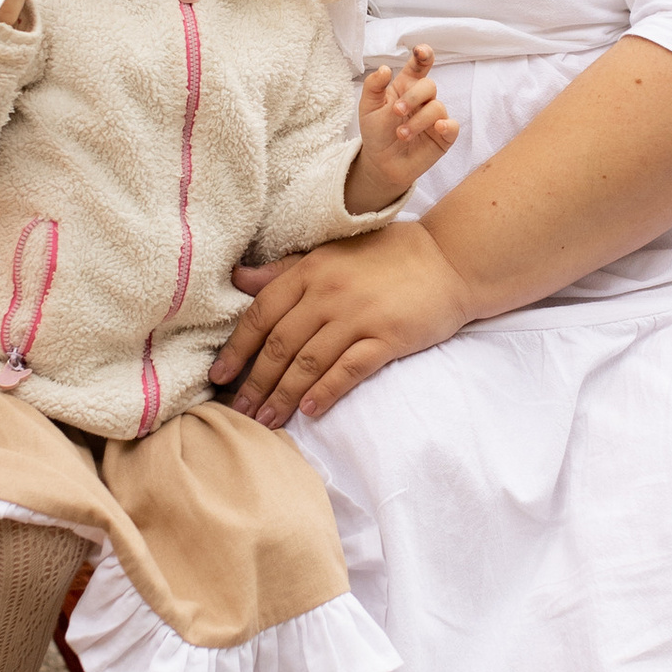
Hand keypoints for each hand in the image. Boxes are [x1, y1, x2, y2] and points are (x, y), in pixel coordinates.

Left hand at [214, 223, 474, 425]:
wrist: (451, 259)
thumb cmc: (390, 254)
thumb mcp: (332, 251)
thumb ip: (286, 269)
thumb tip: (238, 279)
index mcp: (311, 269)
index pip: (262, 313)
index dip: (238, 348)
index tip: (220, 375)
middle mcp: (329, 292)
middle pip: (281, 345)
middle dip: (256, 382)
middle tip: (239, 410)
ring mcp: (359, 316)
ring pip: (309, 363)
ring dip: (284, 395)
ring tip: (267, 420)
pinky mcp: (387, 338)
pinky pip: (348, 370)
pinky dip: (325, 392)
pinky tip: (309, 412)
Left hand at [351, 39, 459, 205]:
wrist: (381, 164)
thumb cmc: (376, 132)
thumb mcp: (368, 107)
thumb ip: (374, 86)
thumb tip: (385, 68)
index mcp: (406, 87)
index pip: (419, 66)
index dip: (423, 55)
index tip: (421, 51)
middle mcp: (423, 99)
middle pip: (429, 85)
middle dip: (413, 97)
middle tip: (396, 112)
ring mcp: (435, 117)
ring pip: (437, 107)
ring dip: (418, 121)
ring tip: (401, 135)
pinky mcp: (443, 135)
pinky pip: (453, 126)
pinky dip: (447, 125)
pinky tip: (437, 128)